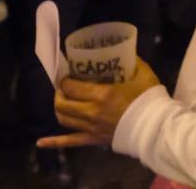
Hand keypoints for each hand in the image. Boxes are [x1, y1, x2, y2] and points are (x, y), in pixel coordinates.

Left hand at [40, 58, 161, 148]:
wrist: (155, 127)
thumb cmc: (149, 99)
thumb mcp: (143, 74)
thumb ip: (133, 62)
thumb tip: (126, 53)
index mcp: (101, 94)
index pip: (71, 87)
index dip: (65, 80)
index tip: (68, 74)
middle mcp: (91, 112)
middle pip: (62, 103)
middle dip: (59, 93)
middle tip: (65, 86)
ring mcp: (90, 127)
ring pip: (63, 119)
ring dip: (59, 108)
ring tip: (63, 101)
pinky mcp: (92, 139)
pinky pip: (69, 142)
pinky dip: (53, 142)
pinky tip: (40, 142)